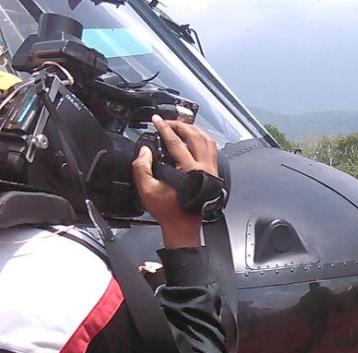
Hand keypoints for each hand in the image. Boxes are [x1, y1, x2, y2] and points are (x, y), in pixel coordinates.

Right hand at [132, 115, 217, 247]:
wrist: (183, 225)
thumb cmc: (168, 211)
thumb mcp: (147, 189)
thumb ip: (142, 167)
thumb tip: (145, 150)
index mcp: (189, 170)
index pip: (175, 141)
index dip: (164, 128)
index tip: (157, 120)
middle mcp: (204, 168)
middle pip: (194, 136)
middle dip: (180, 125)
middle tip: (167, 122)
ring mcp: (211, 170)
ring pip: (207, 140)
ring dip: (193, 130)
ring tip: (181, 126)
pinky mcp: (213, 173)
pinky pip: (212, 149)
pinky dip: (203, 139)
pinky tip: (195, 138)